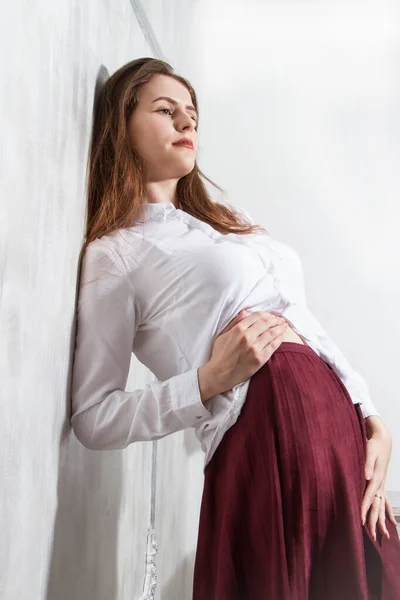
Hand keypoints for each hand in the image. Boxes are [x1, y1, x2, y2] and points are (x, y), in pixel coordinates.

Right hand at [206, 309, 287, 394]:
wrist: (219, 374)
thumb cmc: (219, 354)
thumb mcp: (223, 335)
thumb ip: (234, 322)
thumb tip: (245, 310)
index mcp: (238, 329)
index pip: (257, 316)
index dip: (266, 314)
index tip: (270, 315)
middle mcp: (247, 336)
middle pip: (266, 323)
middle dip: (275, 320)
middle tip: (280, 320)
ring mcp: (254, 348)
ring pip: (272, 333)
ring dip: (280, 328)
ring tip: (284, 326)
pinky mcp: (260, 358)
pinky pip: (273, 346)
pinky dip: (279, 339)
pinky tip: (282, 336)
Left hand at [361, 420, 393, 539]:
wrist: (383, 439)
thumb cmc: (374, 444)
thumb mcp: (370, 451)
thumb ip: (367, 464)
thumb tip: (366, 476)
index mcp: (376, 478)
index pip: (368, 497)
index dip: (363, 509)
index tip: (360, 521)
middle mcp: (380, 484)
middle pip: (376, 506)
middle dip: (373, 521)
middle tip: (371, 536)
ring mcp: (382, 485)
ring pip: (382, 507)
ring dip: (382, 521)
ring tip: (385, 536)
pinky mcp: (382, 484)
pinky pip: (385, 502)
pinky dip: (387, 513)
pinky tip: (391, 523)